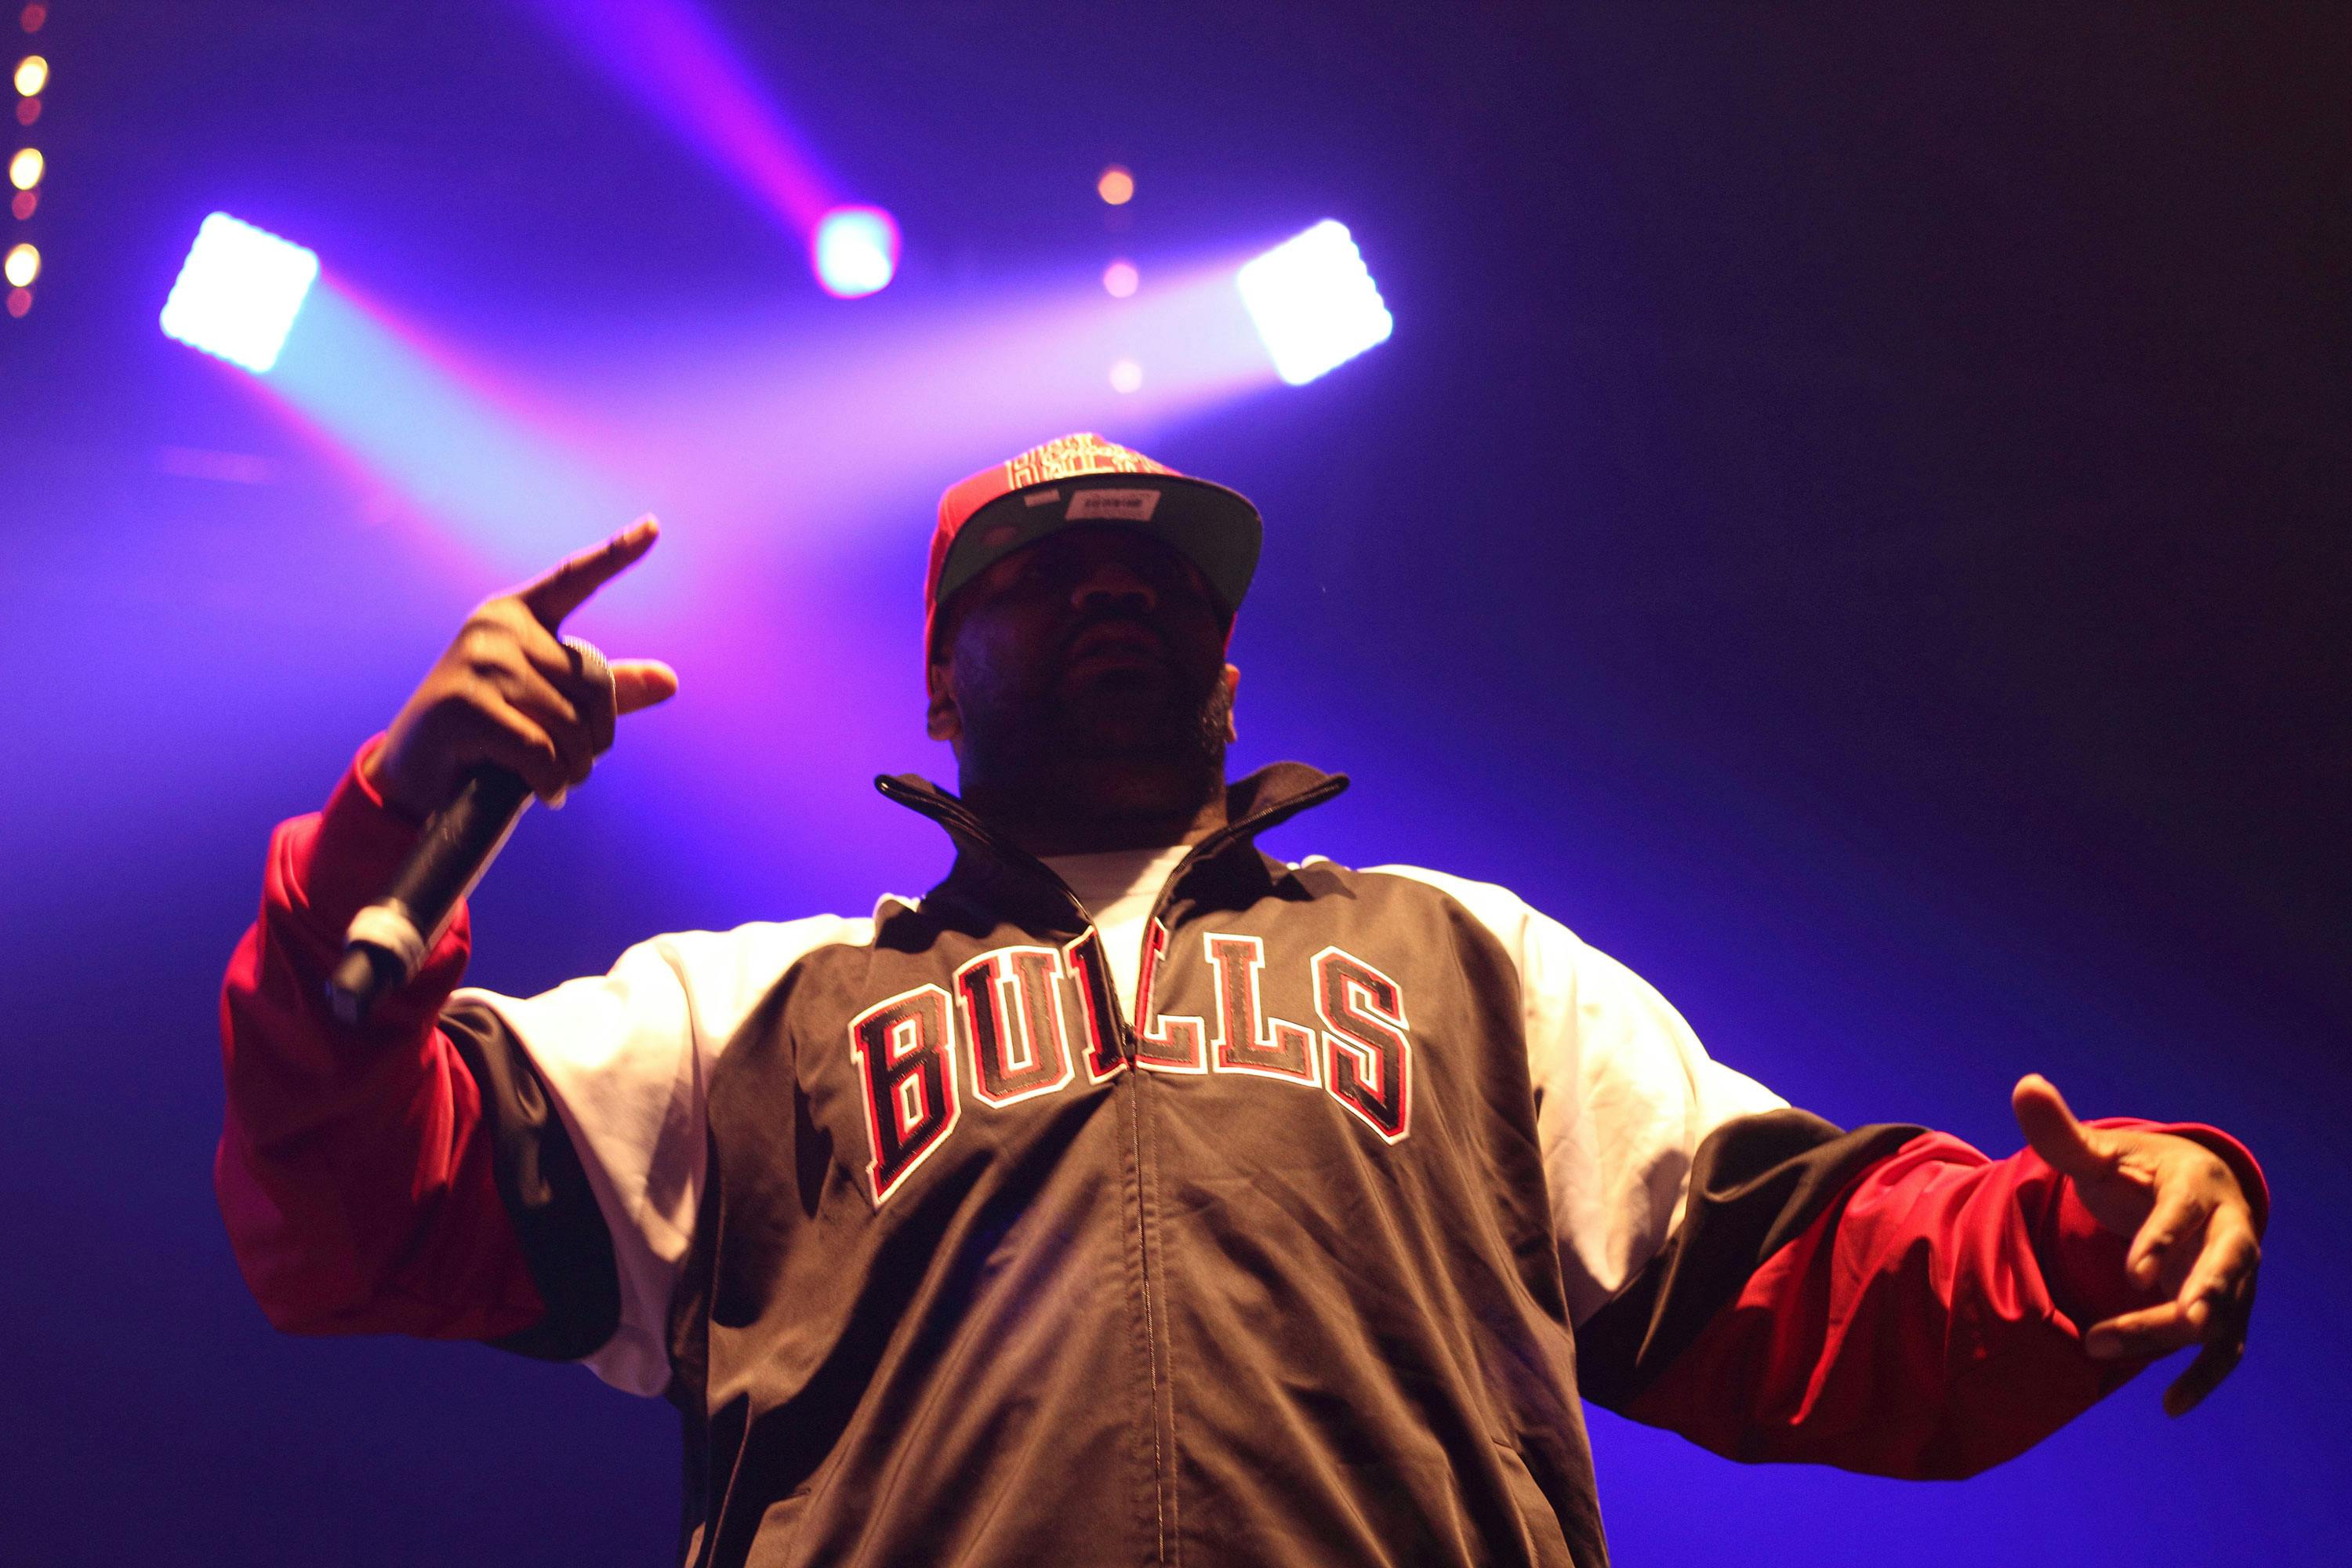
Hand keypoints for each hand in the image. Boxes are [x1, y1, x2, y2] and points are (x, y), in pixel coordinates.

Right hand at [365, 518, 679, 816]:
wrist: (416, 776)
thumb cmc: (491, 738)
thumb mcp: (552, 707)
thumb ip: (607, 692)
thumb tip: (670, 681)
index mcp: (517, 615)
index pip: (575, 579)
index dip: (616, 554)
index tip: (655, 526)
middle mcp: (497, 628)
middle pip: (595, 683)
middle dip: (596, 738)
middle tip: (573, 764)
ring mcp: (478, 662)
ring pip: (571, 724)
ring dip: (573, 766)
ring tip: (554, 778)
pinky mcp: (464, 704)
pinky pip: (542, 750)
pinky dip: (551, 781)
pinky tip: (542, 792)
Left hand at [2011, 1073, 2260, 1415]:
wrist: (2187, 1193)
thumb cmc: (2135, 1173)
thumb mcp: (2099, 1152)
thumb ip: (2062, 1131)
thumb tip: (2024, 1085)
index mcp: (2195, 1187)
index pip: (2184, 1213)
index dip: (2163, 1240)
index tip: (2135, 1272)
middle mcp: (2226, 1233)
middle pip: (2220, 1269)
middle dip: (2200, 1295)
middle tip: (2175, 1317)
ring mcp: (2232, 1278)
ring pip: (2216, 1314)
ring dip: (2167, 1335)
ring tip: (2101, 1346)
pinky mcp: (2226, 1311)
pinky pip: (2224, 1350)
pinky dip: (2202, 1378)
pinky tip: (2170, 1404)